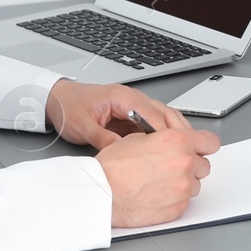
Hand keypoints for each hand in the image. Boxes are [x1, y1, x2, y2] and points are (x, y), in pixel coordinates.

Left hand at [45, 79, 191, 149]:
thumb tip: (121, 153)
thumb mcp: (82, 127)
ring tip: (188, 151)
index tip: (177, 150)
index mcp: (122, 97)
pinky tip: (169, 148)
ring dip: (176, 133)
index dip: (166, 134)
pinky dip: (165, 134)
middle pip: (165, 113)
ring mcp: (134, 105)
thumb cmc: (68, 107)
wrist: (58, 99)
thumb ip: (102, 139)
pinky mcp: (131, 113)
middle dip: (180, 133)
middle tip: (192, 151)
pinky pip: (154, 123)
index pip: (152, 115)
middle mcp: (132, 98)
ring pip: (164, 116)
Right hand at [95, 128, 221, 226]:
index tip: (201, 149)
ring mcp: (183, 188)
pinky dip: (174, 199)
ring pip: (195, 185)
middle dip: (191, 166)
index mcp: (177, 141)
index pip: (210, 142)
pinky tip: (155, 194)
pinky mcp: (178, 208)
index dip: (204, 145)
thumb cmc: (112, 167)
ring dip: (183, 183)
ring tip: (159, 182)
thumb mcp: (137, 137)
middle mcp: (185, 163)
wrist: (101, 193)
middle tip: (171, 167)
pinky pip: (184, 202)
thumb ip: (164, 140)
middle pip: (204, 165)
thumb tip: (172, 143)